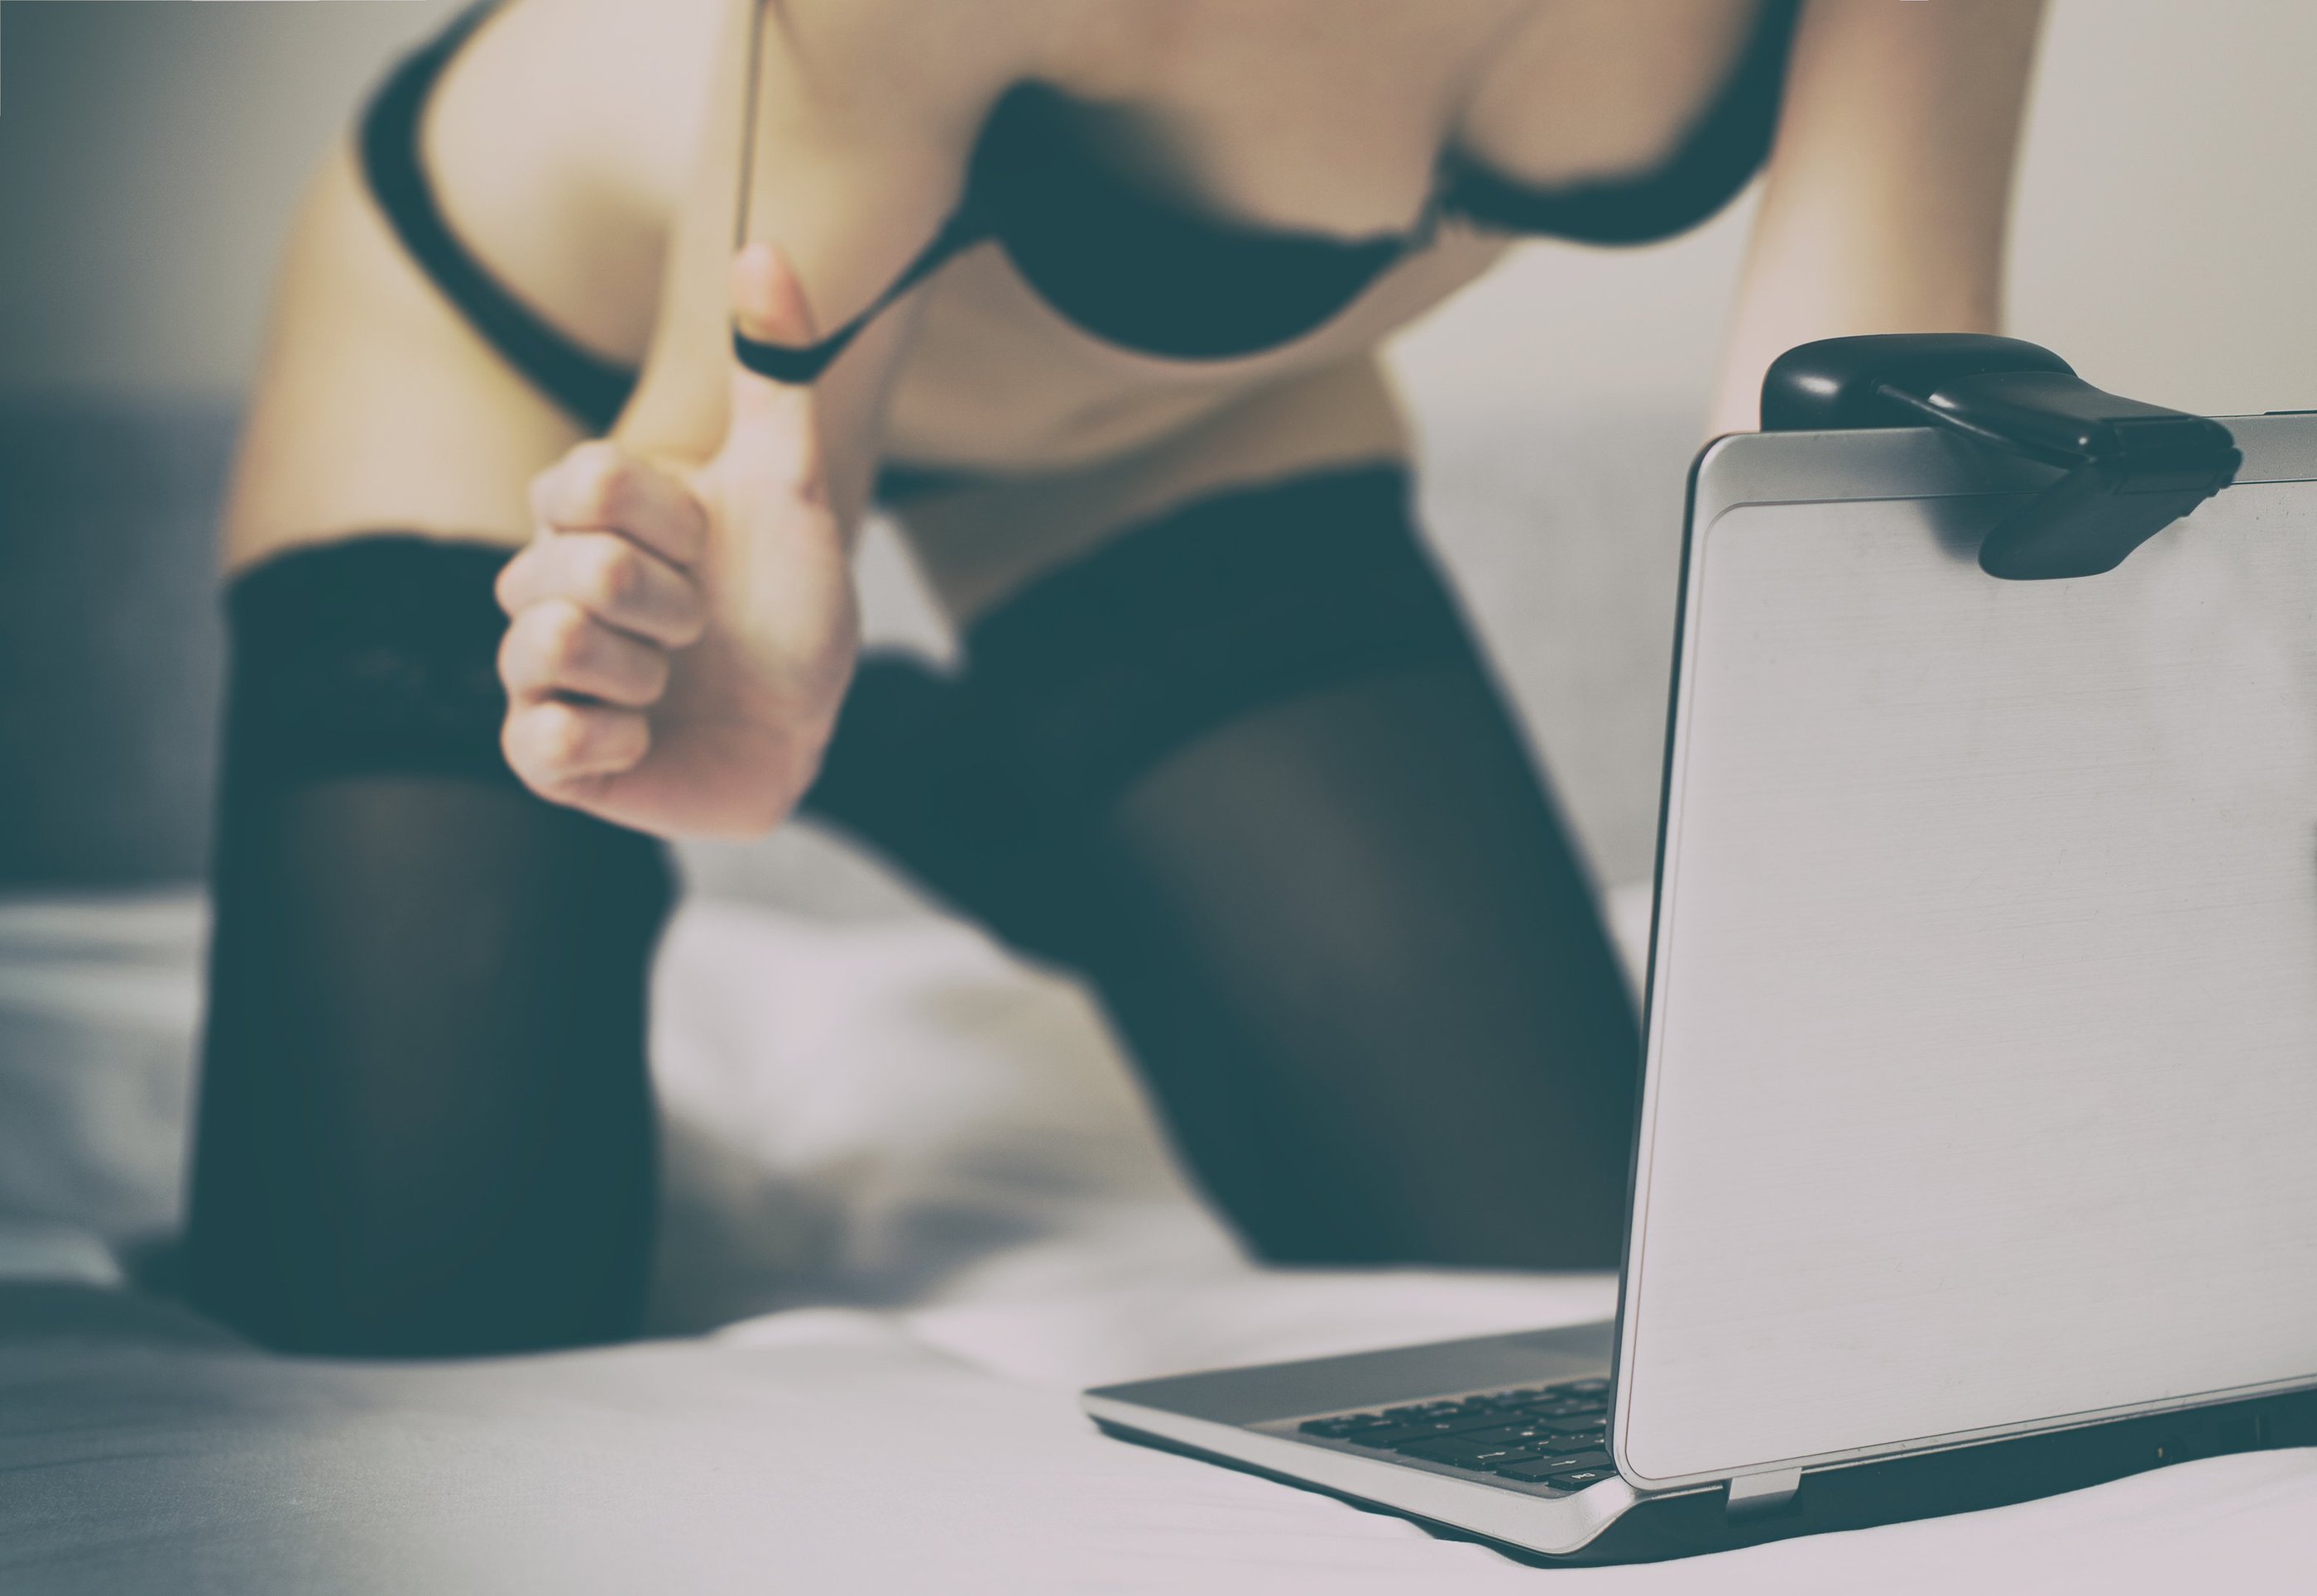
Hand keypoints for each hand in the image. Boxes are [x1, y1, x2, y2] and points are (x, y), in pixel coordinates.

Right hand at [495, 243, 857, 836]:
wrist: (804, 717)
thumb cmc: (789, 600)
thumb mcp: (791, 480)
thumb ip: (774, 368)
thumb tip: (764, 247)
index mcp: (581, 512)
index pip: (586, 481)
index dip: (673, 524)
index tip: (707, 548)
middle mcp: (541, 584)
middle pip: (579, 568)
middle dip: (673, 603)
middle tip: (703, 625)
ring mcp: (535, 670)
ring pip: (544, 646)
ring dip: (644, 670)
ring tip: (671, 682)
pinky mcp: (545, 755)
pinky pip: (537, 743)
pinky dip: (608, 741)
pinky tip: (643, 737)